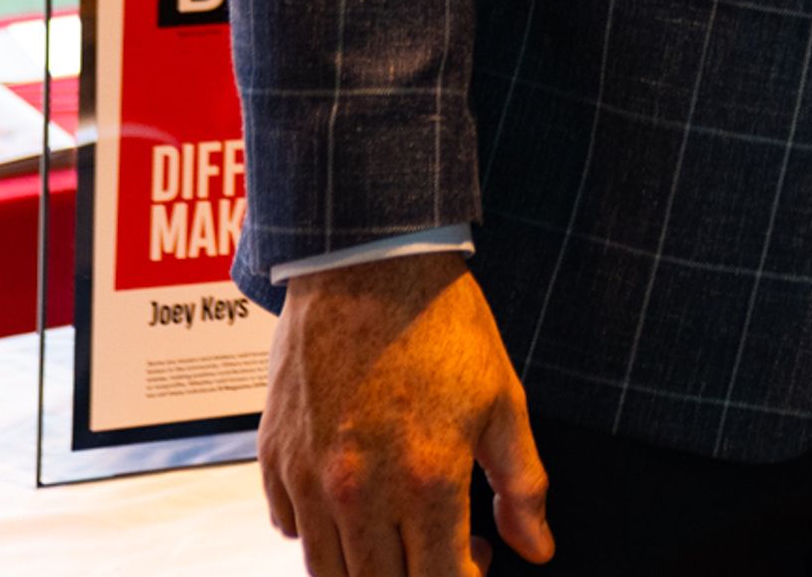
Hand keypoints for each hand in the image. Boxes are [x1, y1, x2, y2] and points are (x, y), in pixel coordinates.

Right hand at [262, 249, 549, 575]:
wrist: (367, 265)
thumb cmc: (441, 326)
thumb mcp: (504, 401)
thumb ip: (522, 485)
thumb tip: (538, 549)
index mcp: (425, 480)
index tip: (480, 558)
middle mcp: (359, 491)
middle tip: (449, 547)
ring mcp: (308, 480)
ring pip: (329, 574)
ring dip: (370, 569)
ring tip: (404, 530)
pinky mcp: (273, 460)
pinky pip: (291, 531)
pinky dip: (324, 535)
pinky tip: (359, 500)